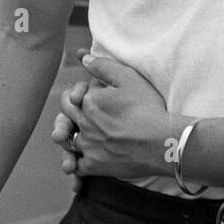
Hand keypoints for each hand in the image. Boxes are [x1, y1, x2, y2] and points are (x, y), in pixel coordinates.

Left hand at [52, 54, 170, 179]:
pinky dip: (73, 163)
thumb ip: (102, 66)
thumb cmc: (147, 108)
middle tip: (76, 114)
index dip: (74, 94)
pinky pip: (75, 166)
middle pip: (64, 118)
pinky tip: (79, 160)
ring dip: (68, 137)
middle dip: (66, 115)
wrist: (160, 142)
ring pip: (66, 142)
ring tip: (76, 135)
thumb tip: (82, 57)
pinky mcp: (94, 166)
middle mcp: (83, 124)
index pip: (69, 96)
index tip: (80, 95)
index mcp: (87, 102)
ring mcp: (87, 147)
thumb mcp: (128, 78)